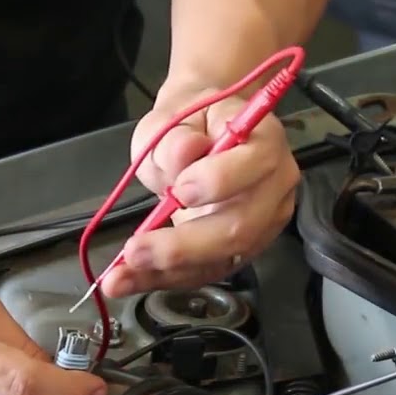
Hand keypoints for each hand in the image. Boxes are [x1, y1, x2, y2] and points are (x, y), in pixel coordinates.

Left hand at [101, 84, 299, 296]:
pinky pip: (206, 271)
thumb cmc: (190, 122)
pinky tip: (130, 280)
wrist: (200, 133)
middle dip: (185, 245)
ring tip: (120, 276)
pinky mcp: (242, 250)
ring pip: (223, 259)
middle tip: (136, 250)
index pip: (257, 164)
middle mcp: (274, 187)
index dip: (220, 180)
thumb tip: (184, 153)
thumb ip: (174, 135)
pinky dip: (165, 278)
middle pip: (241, 227)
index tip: (180, 189)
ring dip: (169, 271)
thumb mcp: (173, 114)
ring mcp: (262, 224)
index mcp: (266, 140)